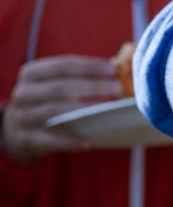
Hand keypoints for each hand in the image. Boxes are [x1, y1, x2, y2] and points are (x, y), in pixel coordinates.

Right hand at [2, 55, 121, 162]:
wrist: (20, 127)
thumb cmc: (48, 98)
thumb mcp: (56, 82)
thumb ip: (81, 75)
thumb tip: (119, 67)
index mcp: (31, 73)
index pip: (63, 65)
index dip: (89, 67)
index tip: (112, 70)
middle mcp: (23, 93)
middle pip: (60, 87)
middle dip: (91, 86)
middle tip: (116, 88)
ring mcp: (21, 117)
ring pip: (54, 111)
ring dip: (83, 110)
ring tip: (106, 110)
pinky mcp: (25, 138)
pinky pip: (50, 140)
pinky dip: (70, 141)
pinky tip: (88, 141)